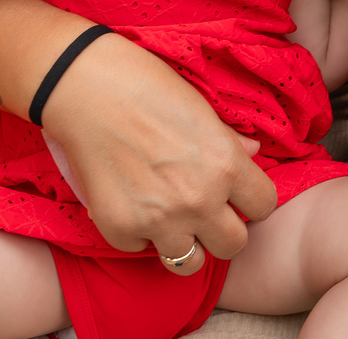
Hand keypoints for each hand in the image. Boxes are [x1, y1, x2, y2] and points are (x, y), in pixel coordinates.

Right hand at [41, 33, 276, 274]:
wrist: (82, 86)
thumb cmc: (143, 84)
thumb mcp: (199, 106)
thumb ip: (228, 140)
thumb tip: (252, 153)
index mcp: (225, 165)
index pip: (265, 206)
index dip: (251, 199)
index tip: (235, 193)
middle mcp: (199, 199)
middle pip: (234, 245)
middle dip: (221, 230)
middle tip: (202, 211)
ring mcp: (159, 219)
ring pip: (189, 264)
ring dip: (182, 242)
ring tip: (167, 218)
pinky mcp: (120, 228)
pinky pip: (139, 249)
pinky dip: (136, 233)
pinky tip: (128, 202)